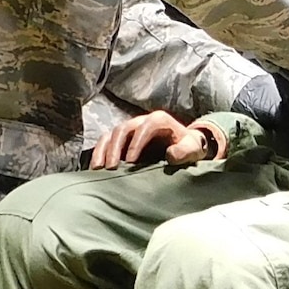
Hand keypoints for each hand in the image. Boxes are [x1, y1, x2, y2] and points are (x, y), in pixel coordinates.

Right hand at [90, 111, 219, 169]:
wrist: (183, 147)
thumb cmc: (187, 148)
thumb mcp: (192, 149)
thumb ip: (184, 152)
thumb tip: (170, 155)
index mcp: (158, 120)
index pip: (144, 128)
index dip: (136, 144)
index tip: (131, 162)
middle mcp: (141, 122)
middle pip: (123, 130)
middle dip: (115, 149)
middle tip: (111, 168)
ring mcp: (129, 129)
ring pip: (110, 135)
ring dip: (103, 151)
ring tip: (98, 168)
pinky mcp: (121, 139)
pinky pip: (105, 142)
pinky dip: (99, 153)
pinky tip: (96, 168)